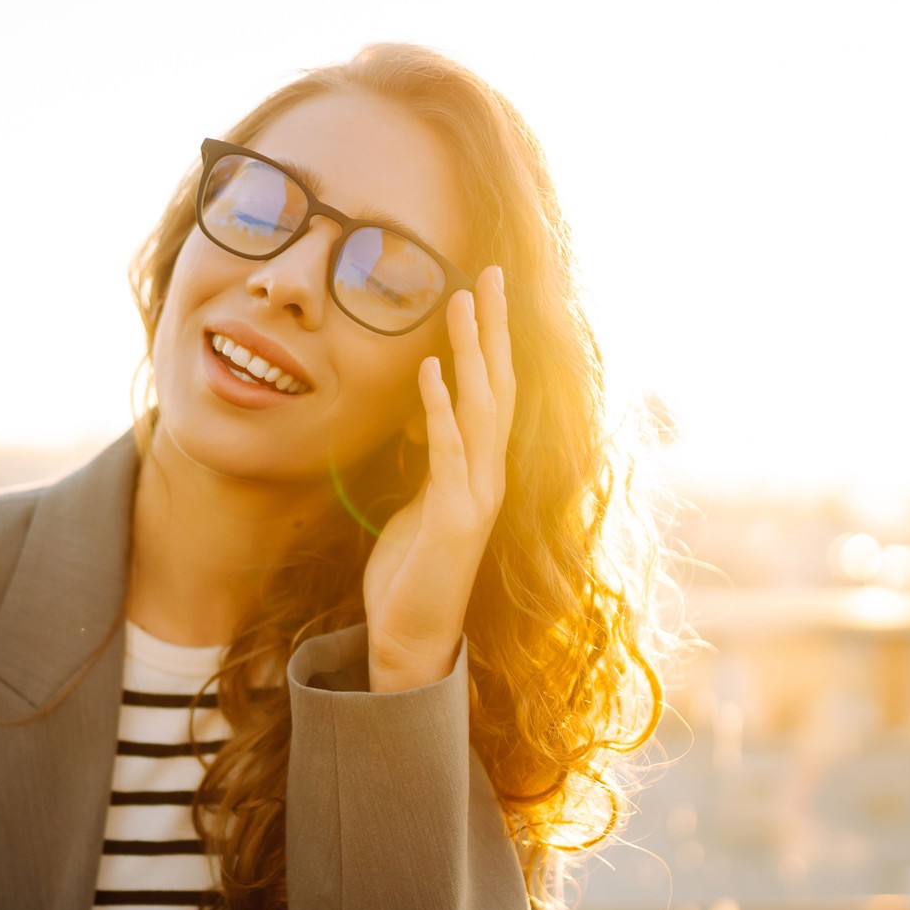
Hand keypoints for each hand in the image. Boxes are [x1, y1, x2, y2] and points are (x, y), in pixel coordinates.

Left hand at [362, 265, 516, 692]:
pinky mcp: (452, 517)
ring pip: (480, 409)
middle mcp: (488, 475)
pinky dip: (439, 407)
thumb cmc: (412, 574)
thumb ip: (429, 466)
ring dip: (472, 352)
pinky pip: (447, 451)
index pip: (491, 391)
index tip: (483, 288)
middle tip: (490, 272)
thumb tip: (423, 426)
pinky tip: (432, 369)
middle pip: (497, 386)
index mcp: (479, 469)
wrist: (411, 638)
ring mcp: (476, 495)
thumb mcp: (418, 506)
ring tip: (462, 300)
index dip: (490, 340)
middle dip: (493, 328)